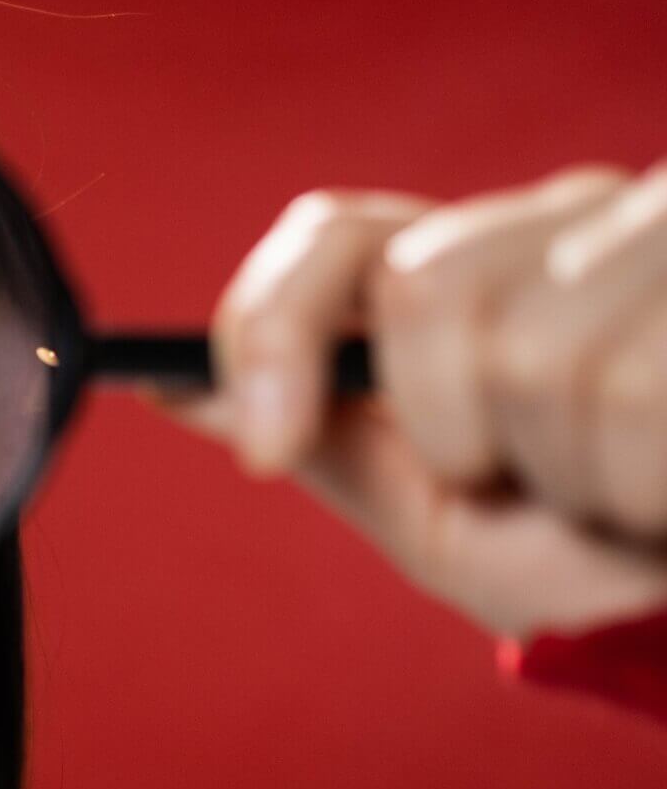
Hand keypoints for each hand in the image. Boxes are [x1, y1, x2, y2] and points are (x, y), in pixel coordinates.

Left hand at [139, 163, 666, 639]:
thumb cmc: (598, 567)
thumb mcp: (441, 515)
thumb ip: (322, 439)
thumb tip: (171, 390)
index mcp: (480, 269)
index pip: (334, 237)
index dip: (270, 331)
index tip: (263, 452)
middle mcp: (570, 221)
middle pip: (422, 287)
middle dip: (452, 429)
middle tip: (530, 481)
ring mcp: (657, 238)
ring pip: (528, 348)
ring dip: (565, 469)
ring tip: (626, 491)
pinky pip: (630, 390)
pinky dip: (639, 482)